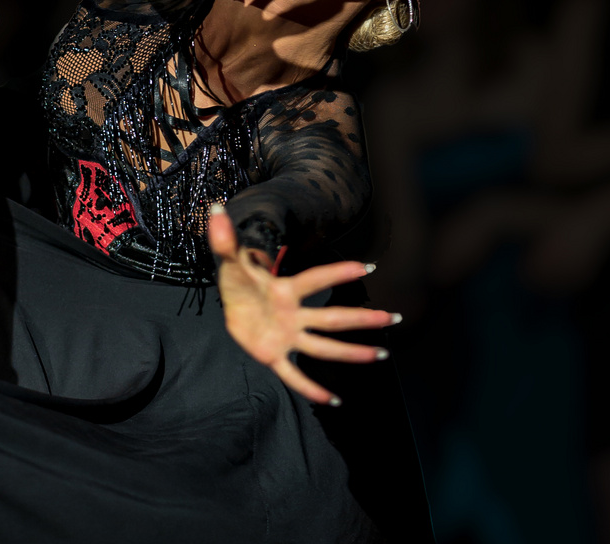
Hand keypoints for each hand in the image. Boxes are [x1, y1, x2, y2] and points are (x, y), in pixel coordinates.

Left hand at [208, 209, 397, 403]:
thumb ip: (224, 236)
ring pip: (322, 346)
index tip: (366, 266)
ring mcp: (286, 335)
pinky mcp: (273, 354)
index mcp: (283, 289)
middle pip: (331, 318)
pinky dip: (310, 389)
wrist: (230, 301)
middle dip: (361, 318)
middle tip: (392, 318)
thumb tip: (216, 208)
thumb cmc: (237, 277)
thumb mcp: (229, 257)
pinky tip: (333, 401)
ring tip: (379, 354)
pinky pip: (293, 375)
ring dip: (350, 352)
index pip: (314, 280)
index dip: (336, 272)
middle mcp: (292, 313)